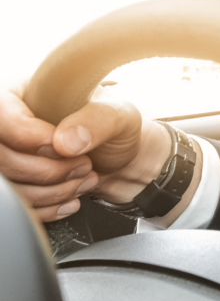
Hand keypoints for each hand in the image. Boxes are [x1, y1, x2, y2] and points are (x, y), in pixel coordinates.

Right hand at [0, 81, 168, 221]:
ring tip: (86, 178)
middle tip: (85, 164)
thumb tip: (64, 142)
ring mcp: (14, 155)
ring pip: (12, 186)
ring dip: (54, 191)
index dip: (29, 138)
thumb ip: (96, 121)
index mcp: (28, 94)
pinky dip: (49, 206)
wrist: (126, 157)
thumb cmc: (118, 128)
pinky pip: (21, 205)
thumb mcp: (119, 115)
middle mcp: (13, 124)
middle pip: (3, 157)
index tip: (65, 147)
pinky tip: (73, 196)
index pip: (2, 118)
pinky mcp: (21, 181)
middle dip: (49, 170)